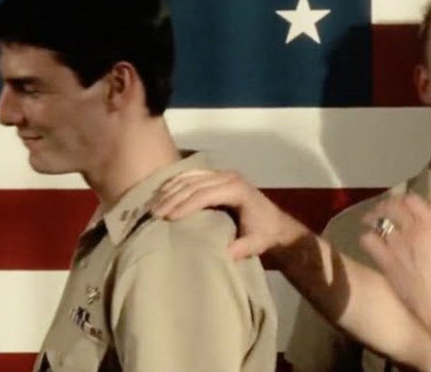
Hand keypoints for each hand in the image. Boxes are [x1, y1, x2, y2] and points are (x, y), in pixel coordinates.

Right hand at [151, 169, 305, 259]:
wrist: (276, 224)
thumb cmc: (264, 234)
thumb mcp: (254, 244)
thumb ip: (239, 248)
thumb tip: (222, 256)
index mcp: (238, 190)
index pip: (206, 194)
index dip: (186, 205)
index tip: (169, 218)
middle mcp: (230, 178)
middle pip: (195, 184)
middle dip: (173, 198)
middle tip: (154, 213)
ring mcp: (224, 175)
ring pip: (191, 178)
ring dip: (171, 190)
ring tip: (154, 205)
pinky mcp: (218, 177)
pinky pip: (193, 175)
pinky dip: (176, 182)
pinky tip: (162, 191)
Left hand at [360, 194, 430, 333]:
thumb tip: (429, 203)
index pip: (412, 199)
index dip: (403, 199)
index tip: (399, 203)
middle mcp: (414, 228)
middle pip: (393, 206)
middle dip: (384, 205)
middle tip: (379, 209)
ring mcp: (398, 243)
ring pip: (378, 220)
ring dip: (372, 218)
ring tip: (368, 221)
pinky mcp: (385, 259)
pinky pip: (368, 240)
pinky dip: (367, 237)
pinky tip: (368, 240)